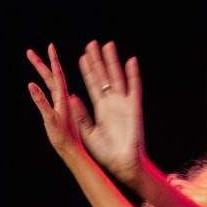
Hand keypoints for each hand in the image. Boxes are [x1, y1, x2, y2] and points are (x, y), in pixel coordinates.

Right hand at [27, 43, 90, 162]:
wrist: (72, 151)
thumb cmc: (63, 138)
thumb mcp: (49, 119)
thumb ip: (41, 101)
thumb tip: (31, 84)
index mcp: (63, 98)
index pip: (57, 74)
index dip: (53, 60)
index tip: (50, 46)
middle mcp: (64, 98)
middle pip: (51, 76)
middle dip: (40, 63)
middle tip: (29, 52)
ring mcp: (62, 104)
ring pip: (51, 83)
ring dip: (43, 72)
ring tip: (34, 61)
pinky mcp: (60, 110)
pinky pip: (53, 92)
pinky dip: (47, 83)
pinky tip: (44, 82)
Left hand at [72, 40, 144, 187]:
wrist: (123, 162)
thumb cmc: (107, 152)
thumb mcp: (89, 133)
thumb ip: (81, 115)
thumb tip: (71, 97)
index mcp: (101, 109)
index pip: (93, 85)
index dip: (87, 71)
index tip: (82, 57)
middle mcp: (112, 103)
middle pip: (104, 77)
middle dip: (98, 61)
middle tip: (92, 44)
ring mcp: (124, 103)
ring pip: (117, 77)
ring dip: (112, 62)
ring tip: (107, 45)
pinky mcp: (134, 107)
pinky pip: (134, 87)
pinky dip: (133, 74)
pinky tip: (130, 61)